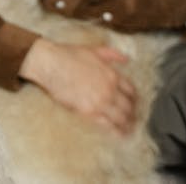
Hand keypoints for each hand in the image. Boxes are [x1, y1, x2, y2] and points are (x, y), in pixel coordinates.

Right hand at [18, 38, 136, 135]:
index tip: (133, 104)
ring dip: (127, 125)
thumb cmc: (69, 55)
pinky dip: (115, 131)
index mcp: (113, 75)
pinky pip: (107, 125)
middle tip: (133, 120)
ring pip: (121, 118)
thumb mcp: (95, 50)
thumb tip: (126, 59)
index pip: (131, 91)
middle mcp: (110, 89)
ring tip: (128, 130)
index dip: (134, 99)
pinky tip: (119, 135)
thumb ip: (113, 55)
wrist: (51, 64)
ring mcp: (100, 102)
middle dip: (132, 114)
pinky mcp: (88, 112)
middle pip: (128, 106)